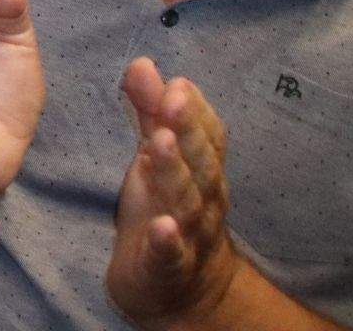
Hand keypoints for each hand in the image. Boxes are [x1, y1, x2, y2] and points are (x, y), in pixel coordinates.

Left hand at [107, 59, 242, 327]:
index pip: (208, 135)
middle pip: (200, 161)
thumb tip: (144, 62)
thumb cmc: (165, 207)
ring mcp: (188, 234)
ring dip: (174, 171)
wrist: (180, 289)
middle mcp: (203, 198)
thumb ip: (149, 111)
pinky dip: (167, 239)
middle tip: (171, 99)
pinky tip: (162, 226)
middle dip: (186, 129)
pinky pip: (170, 253)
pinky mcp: (166, 266)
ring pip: (186, 201)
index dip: (195, 110)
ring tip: (156, 143)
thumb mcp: (155, 157)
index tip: (177, 82)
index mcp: (200, 168)